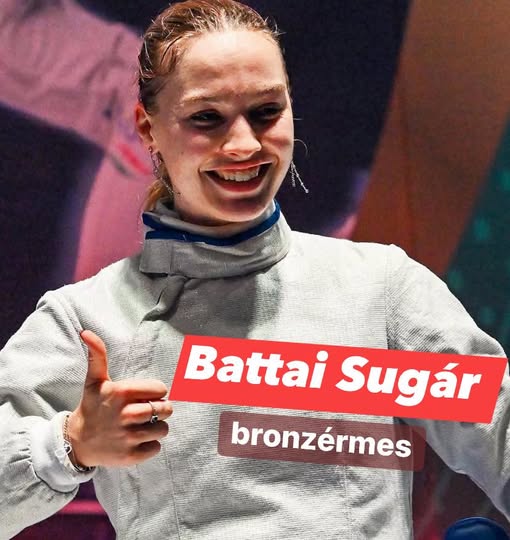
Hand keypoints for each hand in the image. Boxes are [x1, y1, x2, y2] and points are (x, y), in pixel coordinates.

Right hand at [67, 330, 172, 467]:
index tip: (144, 396)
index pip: (161, 389)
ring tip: (140, 426)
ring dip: (156, 428)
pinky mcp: (130, 457)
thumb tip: (86, 331)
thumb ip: (98, 355)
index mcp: (121, 393)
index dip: (156, 392)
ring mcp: (128, 437)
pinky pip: (156, 448)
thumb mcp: (94, 380)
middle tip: (145, 412)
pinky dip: (150, 445)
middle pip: (166, 409)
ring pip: (163, 429)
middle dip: (160, 410)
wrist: (77, 442)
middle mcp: (126, 415)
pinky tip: (136, 440)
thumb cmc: (92, 406)